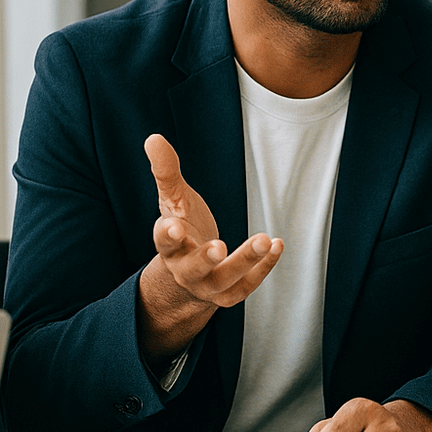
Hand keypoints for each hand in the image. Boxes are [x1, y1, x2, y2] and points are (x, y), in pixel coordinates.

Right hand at [136, 134, 282, 358]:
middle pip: (192, 270)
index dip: (168, 235)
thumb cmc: (182, 226)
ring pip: (225, 279)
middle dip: (204, 259)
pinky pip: (247, 285)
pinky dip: (264, 268)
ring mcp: (207, 285)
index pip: (163, 242)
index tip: (174, 227)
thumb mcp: (174, 199)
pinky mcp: (228, 293)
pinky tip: (278, 245)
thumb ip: (166, 171)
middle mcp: (184, 270)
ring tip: (264, 240)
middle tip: (219, 247)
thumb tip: (153, 138)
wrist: (190, 270)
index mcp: (168, 247)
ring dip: (245, 262)